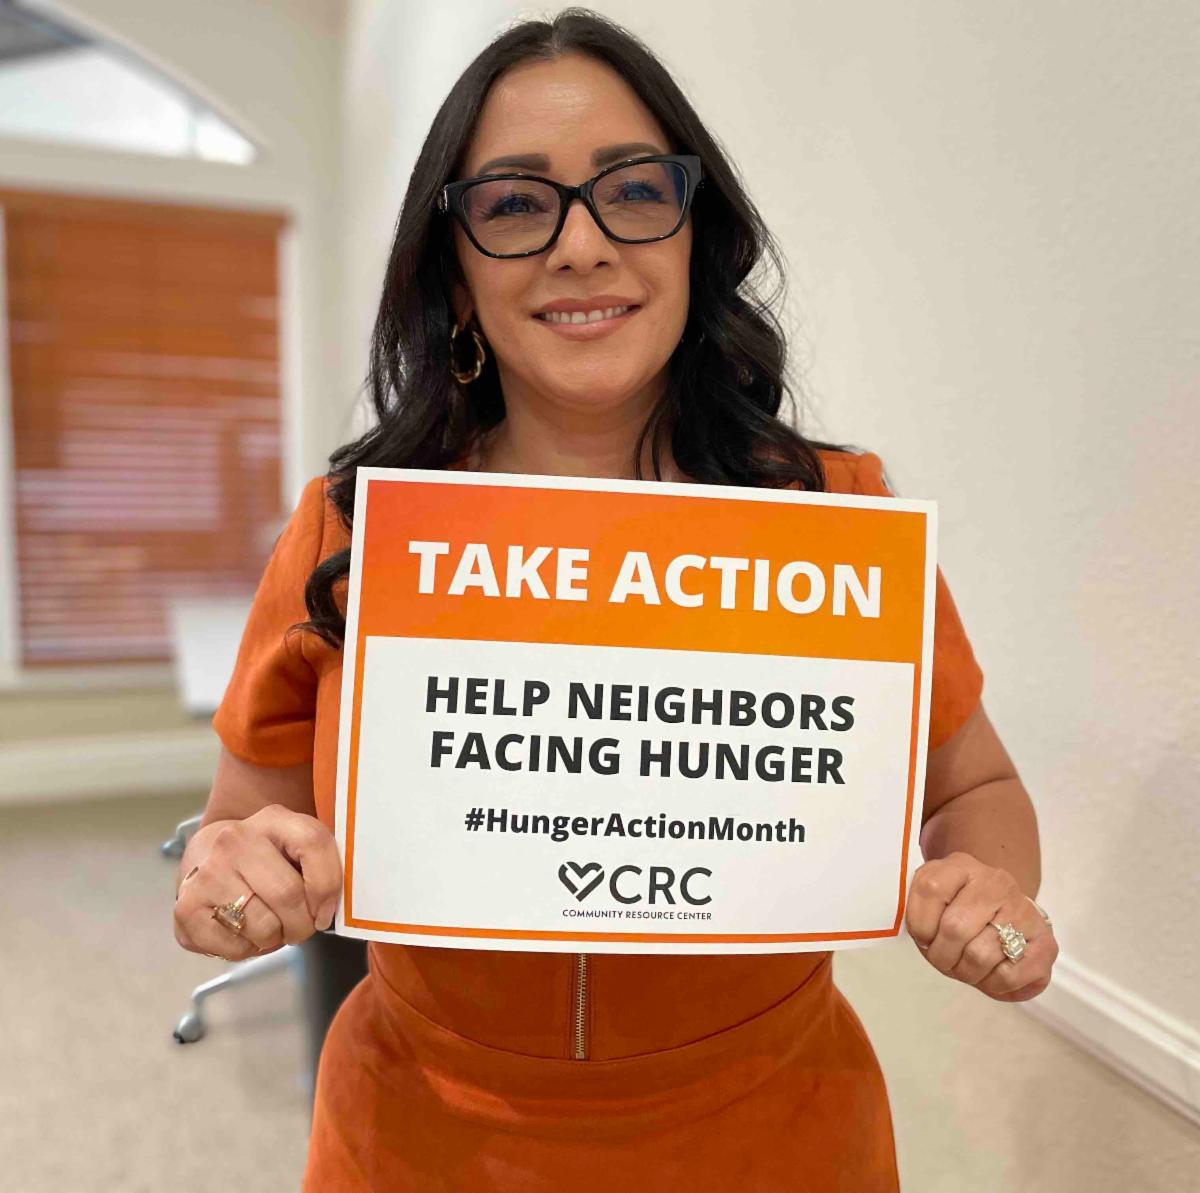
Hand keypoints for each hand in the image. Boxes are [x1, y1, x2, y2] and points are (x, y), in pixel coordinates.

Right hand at [173, 805, 342, 961]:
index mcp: (272, 819)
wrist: (205, 855)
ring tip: (269, 926)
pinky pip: (235, 947)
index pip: (314, 843)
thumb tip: (331, 908)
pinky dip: (248, 949)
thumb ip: (320, 864)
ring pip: (264, 926)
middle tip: (299, 928)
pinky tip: (243, 930)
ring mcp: (206, 873)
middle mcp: (234, 841)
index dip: (329, 886)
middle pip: (288, 895)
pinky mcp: (186, 909)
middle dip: (303, 925)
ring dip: (275, 938)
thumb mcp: (294, 844)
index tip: (326, 912)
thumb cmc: (264, 857)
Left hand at [905, 851, 1056, 1001]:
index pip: (929, 889)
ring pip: (980, 956)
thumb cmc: (958, 913)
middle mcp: (996, 882)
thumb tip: (920, 935)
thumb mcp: (932, 901)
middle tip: (945, 960)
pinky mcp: (1046, 943)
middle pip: (955, 929)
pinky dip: (993, 986)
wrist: (1004, 915)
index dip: (919, 925)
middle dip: (942, 957)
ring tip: (967, 968)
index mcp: (961, 865)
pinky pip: (1009, 976)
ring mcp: (1023, 911)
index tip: (924, 937)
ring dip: (966, 973)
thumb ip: (917, 910)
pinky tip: (990, 974)